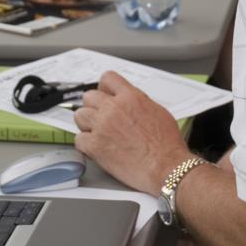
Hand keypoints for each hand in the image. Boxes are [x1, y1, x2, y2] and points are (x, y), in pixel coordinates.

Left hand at [72, 71, 190, 193]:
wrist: (166, 167)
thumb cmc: (167, 145)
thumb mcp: (158, 112)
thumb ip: (138, 103)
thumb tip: (130, 102)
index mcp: (130, 97)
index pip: (107, 78)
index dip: (104, 88)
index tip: (104, 95)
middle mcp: (113, 108)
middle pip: (89, 96)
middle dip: (94, 107)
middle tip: (100, 118)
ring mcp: (102, 126)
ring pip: (80, 115)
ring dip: (86, 124)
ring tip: (97, 133)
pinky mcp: (95, 146)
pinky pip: (79, 139)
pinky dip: (85, 144)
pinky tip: (96, 148)